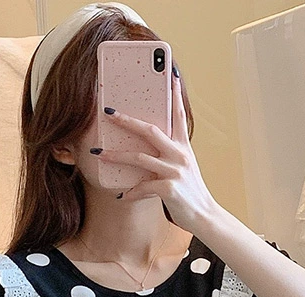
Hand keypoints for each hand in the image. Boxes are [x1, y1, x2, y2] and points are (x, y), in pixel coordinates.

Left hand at [92, 68, 218, 231]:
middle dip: (126, 120)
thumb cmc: (190, 192)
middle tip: (109, 112)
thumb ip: (168, 156)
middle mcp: (179, 154)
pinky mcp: (169, 189)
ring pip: (139, 157)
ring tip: (100, 154)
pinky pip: (142, 187)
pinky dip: (130, 192)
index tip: (169, 73)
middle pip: (149, 130)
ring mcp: (174, 171)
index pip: (178, 114)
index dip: (174, 94)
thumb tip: (145, 150)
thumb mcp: (183, 168)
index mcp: (183, 146)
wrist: (204, 216)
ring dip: (117, 156)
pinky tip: (122, 195)